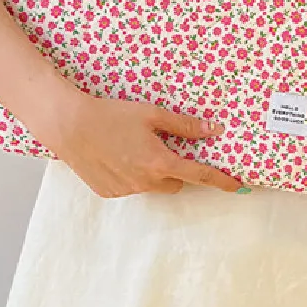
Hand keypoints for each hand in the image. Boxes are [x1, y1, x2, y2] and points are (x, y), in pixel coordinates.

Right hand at [34, 88, 246, 198]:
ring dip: (152, 173)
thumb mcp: (151, 114)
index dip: (220, 180)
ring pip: (152, 186)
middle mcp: (145, 182)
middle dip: (176, 171)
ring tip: (132, 148)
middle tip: (164, 148)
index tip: (237, 185)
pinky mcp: (109, 192)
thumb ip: (184, 126)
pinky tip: (116, 156)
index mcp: (160, 162)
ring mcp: (126, 190)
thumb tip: (213, 131)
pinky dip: (130, 176)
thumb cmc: (111, 115)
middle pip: (176, 184)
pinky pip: (130, 187)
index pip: (199, 175)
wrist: (69, 125)